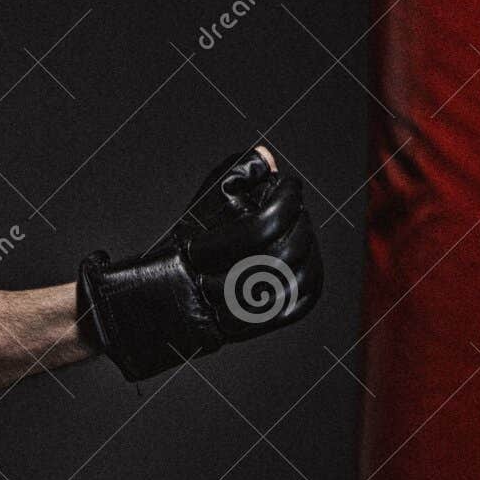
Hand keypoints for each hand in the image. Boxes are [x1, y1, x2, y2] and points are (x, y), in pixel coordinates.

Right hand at [77, 145, 322, 381]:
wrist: (168, 294)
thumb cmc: (186, 241)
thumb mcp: (205, 198)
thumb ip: (237, 172)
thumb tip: (266, 157)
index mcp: (212, 248)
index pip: (268, 221)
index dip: (287, 197)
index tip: (288, 183)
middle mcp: (230, 281)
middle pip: (288, 249)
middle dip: (299, 219)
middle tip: (295, 204)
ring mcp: (247, 306)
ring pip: (300, 277)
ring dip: (308, 245)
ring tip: (300, 226)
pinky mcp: (261, 322)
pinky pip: (301, 302)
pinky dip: (311, 277)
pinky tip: (307, 256)